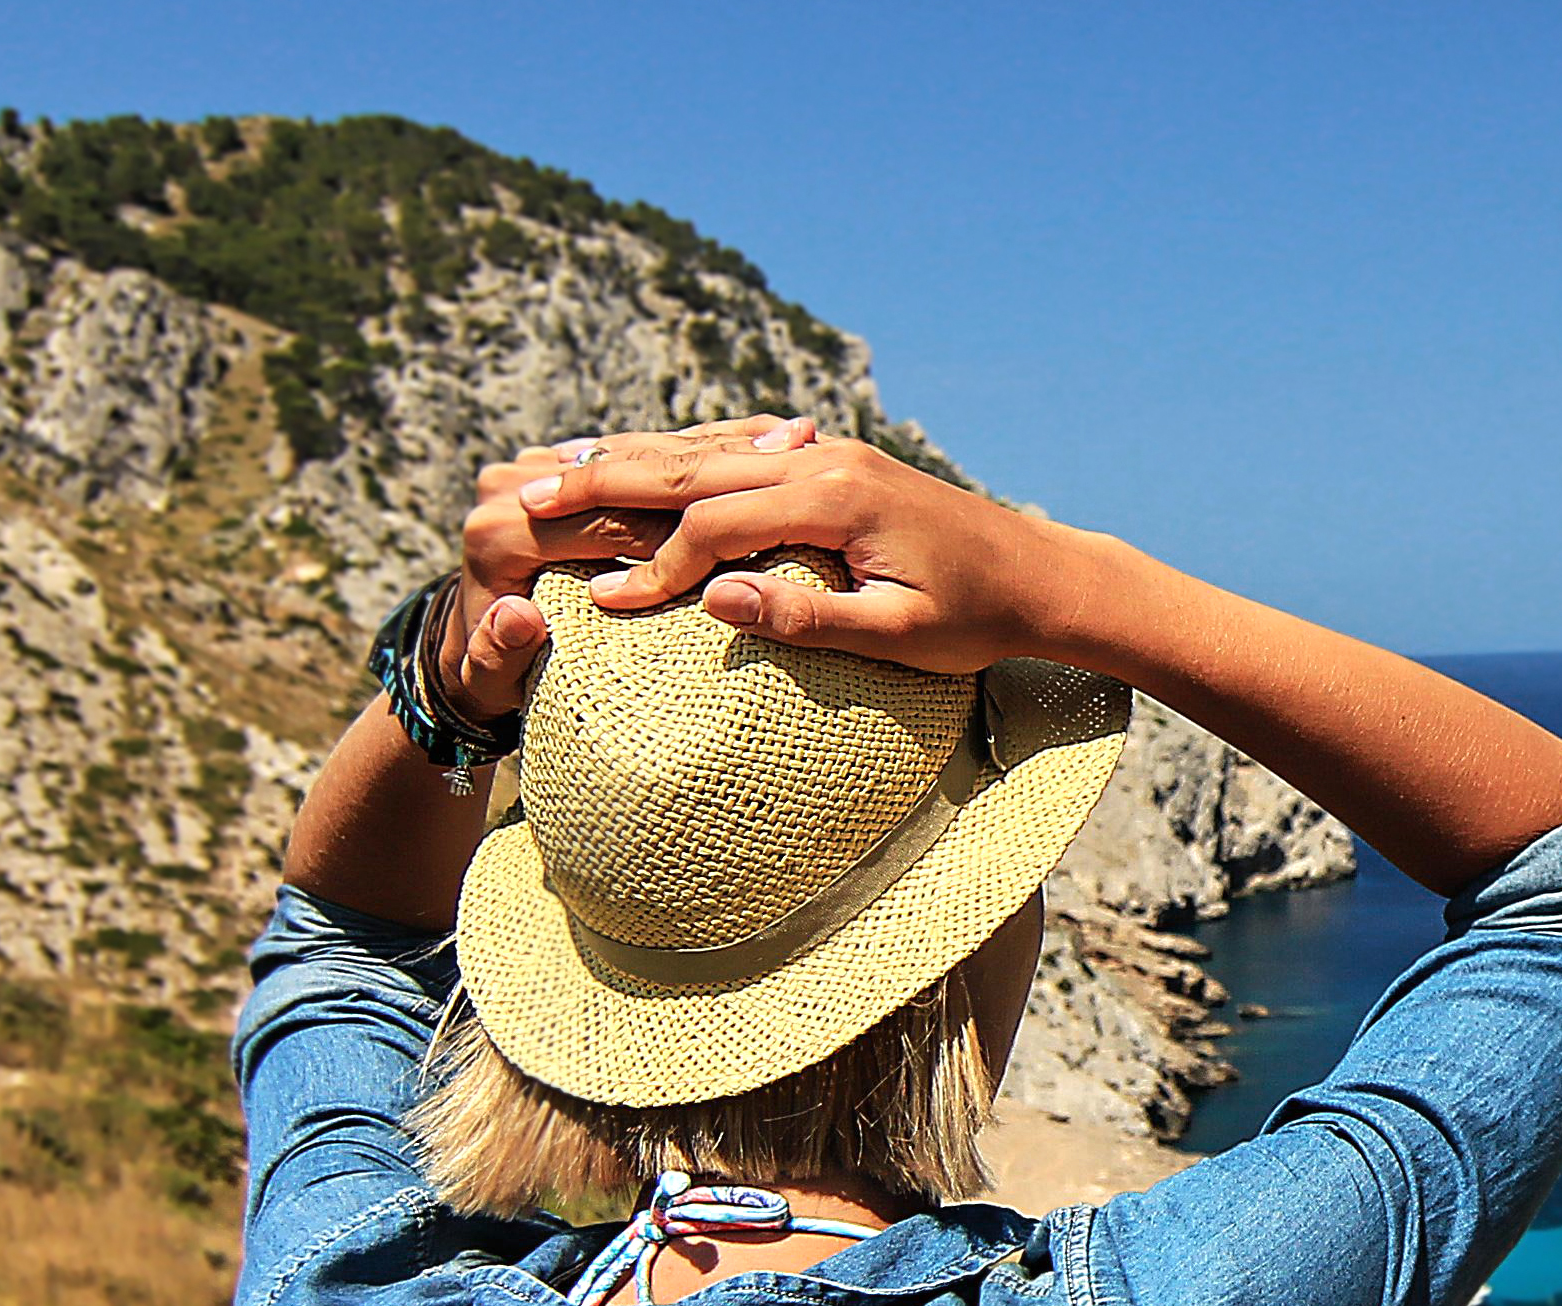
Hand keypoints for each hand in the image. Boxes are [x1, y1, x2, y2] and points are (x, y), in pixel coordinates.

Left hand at [438, 415, 823, 716]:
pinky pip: (637, 455)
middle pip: (635, 475)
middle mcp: (505, 490)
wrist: (460, 660)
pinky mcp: (550, 474)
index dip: (693, 522)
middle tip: (805, 443)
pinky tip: (765, 440)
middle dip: (720, 462)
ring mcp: (527, 473)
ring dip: (719, 448)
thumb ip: (497, 653)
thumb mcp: (487, 677)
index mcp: (495, 532)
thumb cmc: (486, 681)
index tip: (773, 517)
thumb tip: (519, 618)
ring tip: (799, 437)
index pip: (612, 520)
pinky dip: (694, 451)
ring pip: (641, 455)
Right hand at [511, 429, 1099, 674]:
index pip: (715, 527)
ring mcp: (829, 456)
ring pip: (707, 454)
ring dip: (630, 466)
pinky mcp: (834, 464)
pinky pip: (736, 455)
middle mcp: (825, 462)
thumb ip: (808, 617)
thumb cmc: (977, 618)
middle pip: (693, 469)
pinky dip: (678, 462)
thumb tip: (715, 600)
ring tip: (553, 477)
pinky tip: (636, 473)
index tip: (602, 605)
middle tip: (521, 502)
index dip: (654, 568)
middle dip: (606, 487)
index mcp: (836, 501)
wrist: (1040, 575)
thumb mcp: (899, 634)